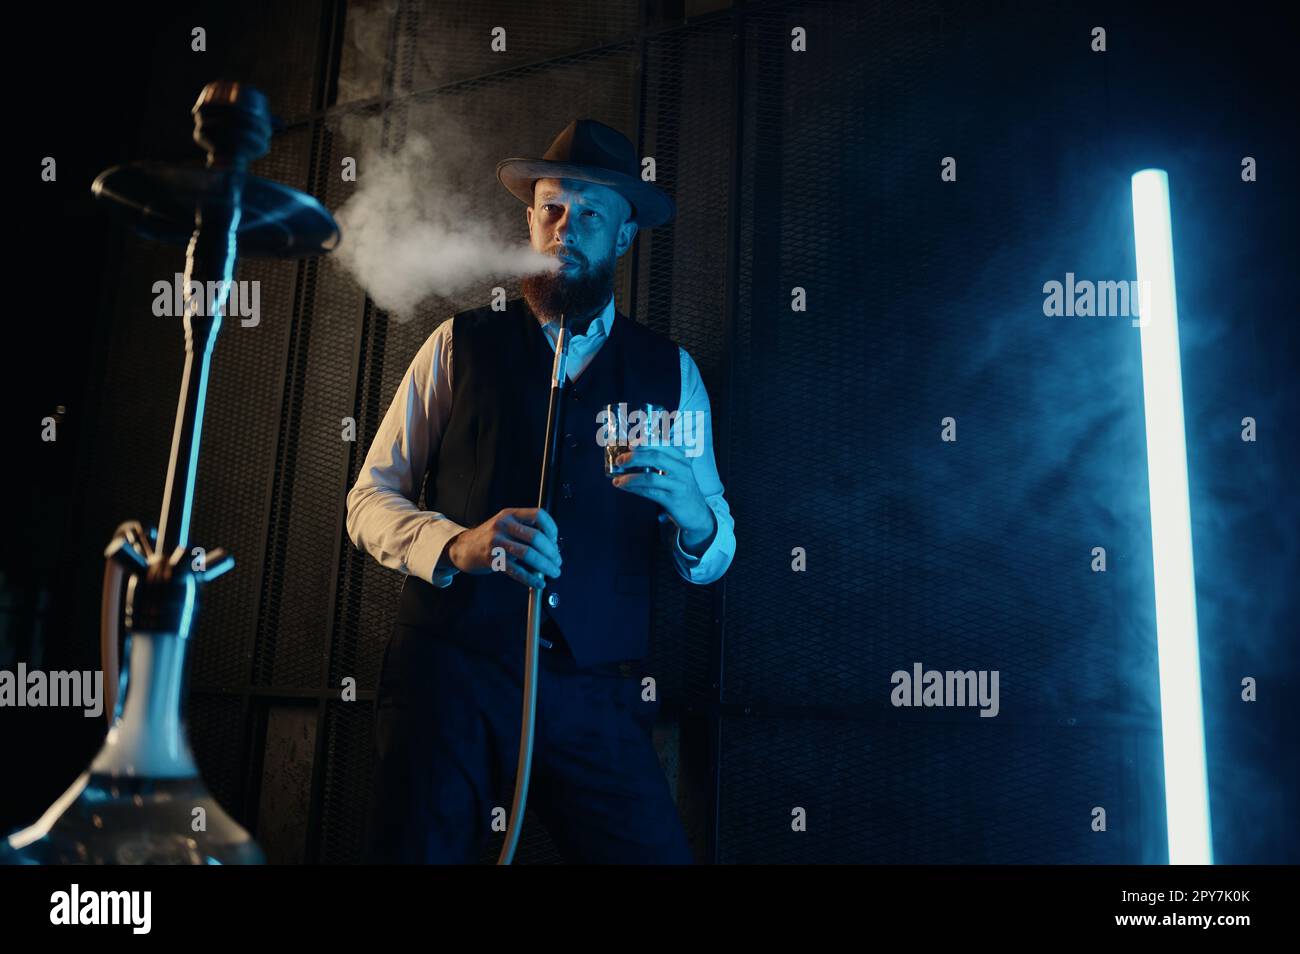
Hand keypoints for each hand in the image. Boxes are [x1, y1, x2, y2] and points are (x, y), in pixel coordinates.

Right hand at [447, 507, 561, 589]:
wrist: (463, 547)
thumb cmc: (489, 538)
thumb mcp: (506, 526)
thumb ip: (526, 531)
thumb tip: (552, 548)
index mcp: (510, 514)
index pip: (538, 515)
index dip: (552, 528)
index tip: (555, 541)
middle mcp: (503, 525)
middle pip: (536, 537)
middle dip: (551, 552)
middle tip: (557, 561)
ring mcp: (496, 542)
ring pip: (528, 554)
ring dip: (545, 566)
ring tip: (552, 572)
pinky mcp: (492, 559)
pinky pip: (516, 570)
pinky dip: (530, 578)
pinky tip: (537, 583)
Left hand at [611, 446, 714, 552]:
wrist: (698, 514)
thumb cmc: (681, 491)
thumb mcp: (676, 473)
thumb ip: (660, 464)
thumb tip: (631, 458)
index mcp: (681, 459)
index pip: (662, 445)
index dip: (644, 443)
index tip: (630, 443)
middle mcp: (682, 469)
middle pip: (656, 457)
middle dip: (634, 457)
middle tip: (620, 461)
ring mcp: (679, 485)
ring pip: (651, 477)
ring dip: (631, 478)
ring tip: (618, 480)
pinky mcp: (674, 500)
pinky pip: (650, 493)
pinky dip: (635, 489)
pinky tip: (626, 488)